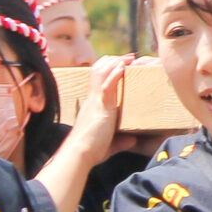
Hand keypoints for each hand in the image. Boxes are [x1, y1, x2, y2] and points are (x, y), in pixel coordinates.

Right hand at [63, 55, 133, 169]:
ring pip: (101, 72)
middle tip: (130, 57)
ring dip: (116, 62)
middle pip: (98, 70)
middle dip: (114, 60)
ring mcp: (96, 101)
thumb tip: (132, 140)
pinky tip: (123, 66)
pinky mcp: (100, 105)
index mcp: (94, 105)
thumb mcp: (109, 143)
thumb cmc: (91, 151)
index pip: (99, 79)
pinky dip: (115, 73)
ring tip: (129, 58)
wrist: (79, 154)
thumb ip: (121, 141)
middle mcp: (93, 99)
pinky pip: (106, 84)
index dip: (109, 69)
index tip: (124, 64)